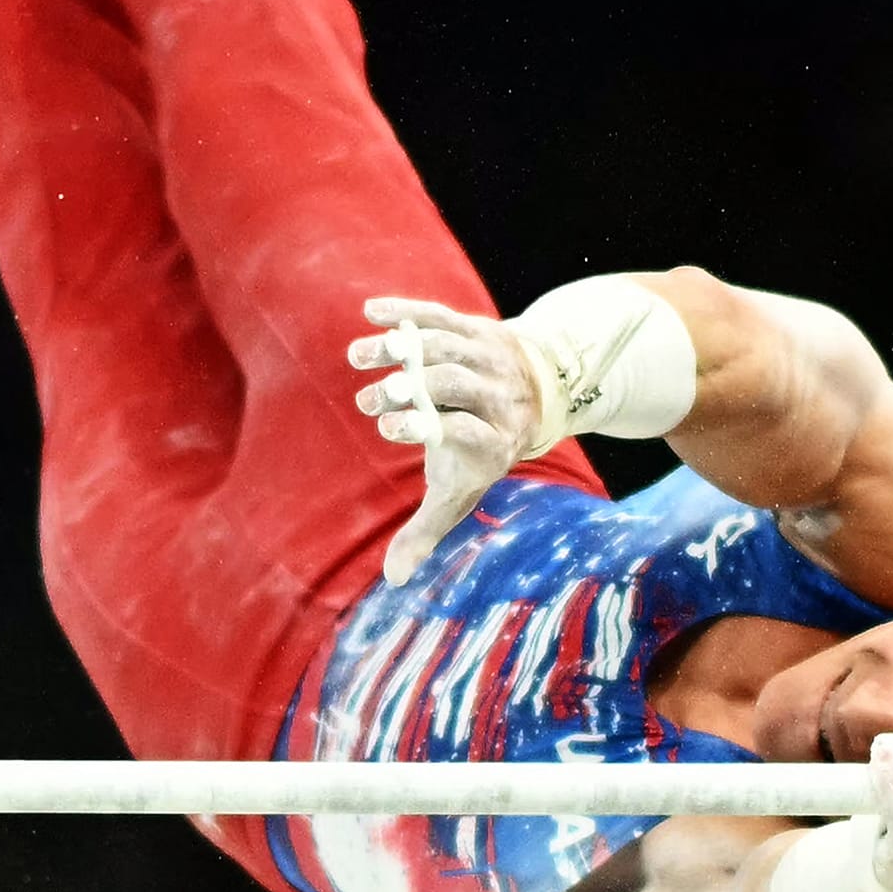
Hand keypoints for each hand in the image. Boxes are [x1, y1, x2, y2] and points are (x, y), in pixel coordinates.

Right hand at [346, 297, 549, 585]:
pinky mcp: (472, 326)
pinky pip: (439, 314)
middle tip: (369, 400)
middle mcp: (495, 394)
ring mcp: (485, 356)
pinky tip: (371, 312)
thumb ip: (426, 531)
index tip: (389, 428)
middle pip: (455, 384)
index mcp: (493, 440)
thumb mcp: (460, 492)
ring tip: (357, 357)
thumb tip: (393, 580)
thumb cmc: (481, 452)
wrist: (535, 391)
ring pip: (443, 345)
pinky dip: (406, 311)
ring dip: (399, 348)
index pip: (465, 430)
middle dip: (412, 389)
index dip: (429, 427)